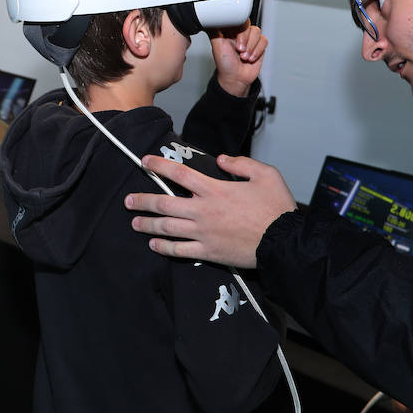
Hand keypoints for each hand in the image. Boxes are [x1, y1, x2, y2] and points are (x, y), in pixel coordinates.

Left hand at [125, 154, 294, 266]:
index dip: (158, 165)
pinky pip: (179, 250)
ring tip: (134, 222)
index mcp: (215, 189)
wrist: (284, 243)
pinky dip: (164, 247)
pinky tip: (154, 244)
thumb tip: (222, 159)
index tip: (144, 161)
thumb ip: (241, 164)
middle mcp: (203, 210)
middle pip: (164, 203)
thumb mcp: (266, 174)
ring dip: (147, 224)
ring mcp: (203, 233)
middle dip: (142, 201)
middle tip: (127, 200)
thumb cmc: (276, 208)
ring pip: (167, 228)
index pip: (179, 173)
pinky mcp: (208, 252)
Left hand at [208, 20, 265, 97]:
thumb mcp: (217, 45)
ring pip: (257, 32)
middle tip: (239, 50)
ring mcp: (250, 39)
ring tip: (244, 56)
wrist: (235, 78)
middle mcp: (240, 33)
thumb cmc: (225, 64)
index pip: (237, 20)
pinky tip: (251, 58)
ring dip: (251, 47)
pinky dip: (257, 51)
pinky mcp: (259, 45)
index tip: (235, 40)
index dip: (238, 30)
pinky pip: (264, 41)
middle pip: (248, 25)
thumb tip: (213, 19)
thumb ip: (215, 29)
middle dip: (245, 40)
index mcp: (229, 30)